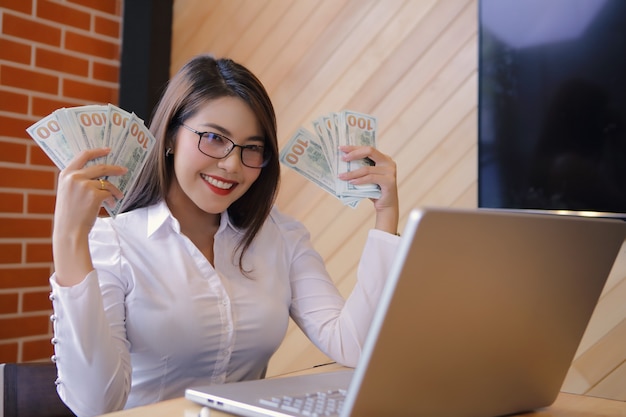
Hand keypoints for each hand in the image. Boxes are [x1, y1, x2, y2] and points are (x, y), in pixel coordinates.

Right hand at [53, 148, 126, 285]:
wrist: (69, 231)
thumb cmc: (70, 214)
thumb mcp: (68, 192)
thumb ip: (78, 180)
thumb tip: (100, 175)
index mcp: (66, 174)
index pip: (83, 155)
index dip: (97, 151)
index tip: (108, 150)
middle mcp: (74, 177)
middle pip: (100, 167)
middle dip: (115, 168)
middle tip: (124, 170)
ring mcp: (84, 185)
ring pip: (107, 182)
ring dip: (115, 190)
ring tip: (118, 196)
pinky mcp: (94, 195)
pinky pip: (109, 193)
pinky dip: (113, 199)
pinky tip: (111, 205)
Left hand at [338, 145, 398, 234]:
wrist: (386, 205)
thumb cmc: (374, 190)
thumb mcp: (367, 176)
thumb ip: (360, 168)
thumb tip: (342, 162)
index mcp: (383, 158)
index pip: (368, 148)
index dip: (354, 148)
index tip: (341, 148)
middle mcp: (388, 162)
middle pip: (369, 151)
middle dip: (354, 153)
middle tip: (342, 158)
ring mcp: (390, 171)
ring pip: (367, 168)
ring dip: (352, 173)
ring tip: (341, 176)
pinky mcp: (389, 181)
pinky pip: (370, 178)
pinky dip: (359, 180)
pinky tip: (351, 182)